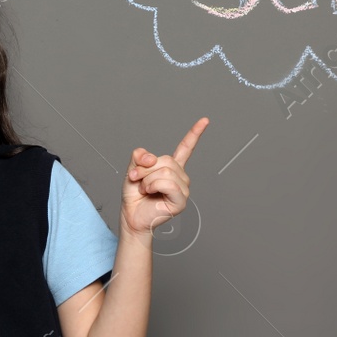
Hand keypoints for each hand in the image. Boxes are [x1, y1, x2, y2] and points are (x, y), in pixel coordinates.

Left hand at [121, 117, 208, 236]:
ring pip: (165, 171)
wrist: (131, 216)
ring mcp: (183, 188)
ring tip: (144, 189)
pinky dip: (154, 186)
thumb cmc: (134, 196)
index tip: (205, 121)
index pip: (185, 148)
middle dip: (145, 168)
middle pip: (165, 159)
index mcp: (171, 167)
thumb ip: (139, 157)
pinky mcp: (181, 200)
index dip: (194, 134)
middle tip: (137, 179)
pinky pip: (168, 183)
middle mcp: (181, 176)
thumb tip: (151, 157)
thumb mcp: (133, 170)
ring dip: (148, 179)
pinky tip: (151, 193)